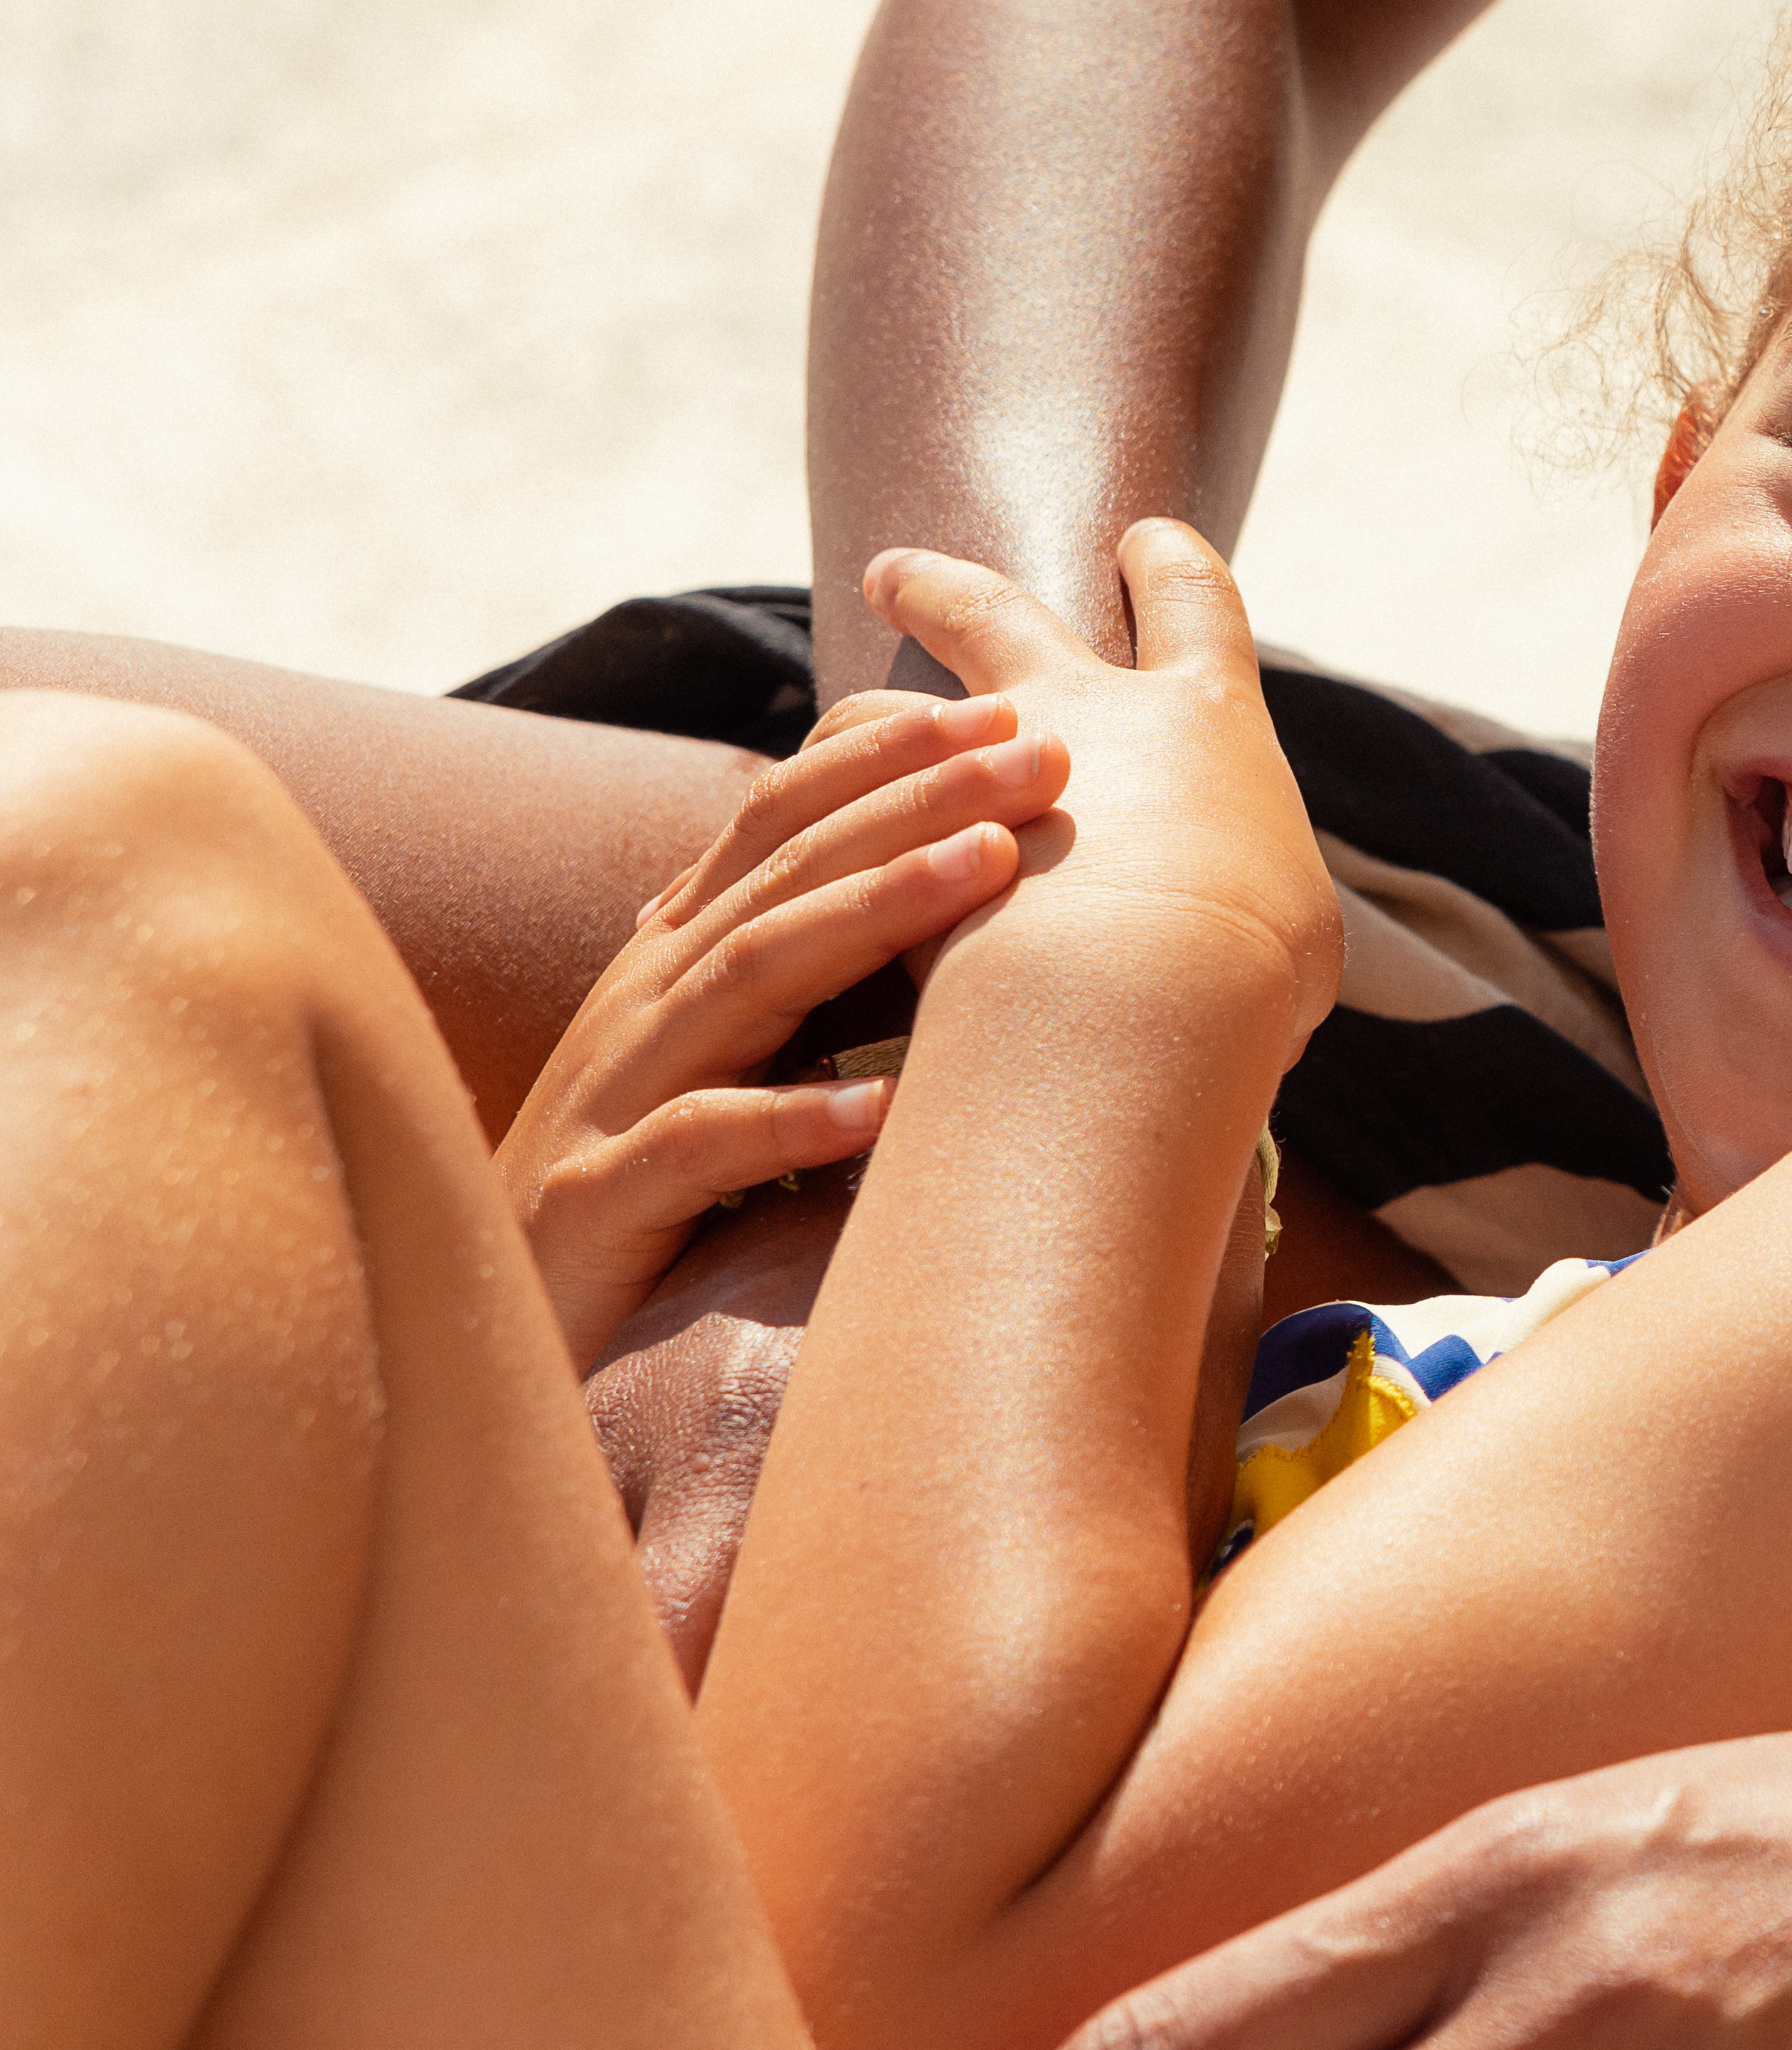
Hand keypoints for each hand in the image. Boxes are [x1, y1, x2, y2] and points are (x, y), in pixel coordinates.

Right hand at [501, 685, 1064, 1354]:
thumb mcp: (734, 1059)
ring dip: (875, 912)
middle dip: (913, 799)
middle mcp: (643, 1005)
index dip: (883, 757)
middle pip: (783, 872)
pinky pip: (694, 1150)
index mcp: (676, 961)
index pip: (776, 820)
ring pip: (748, 978)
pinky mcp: (596, 1207)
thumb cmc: (647, 1194)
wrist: (494, 1337)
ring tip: (992, 866)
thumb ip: (808, 978)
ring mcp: (611, 1100)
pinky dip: (787, 1121)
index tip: (1008, 712)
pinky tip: (882, 1107)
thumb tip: (955, 892)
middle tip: (1039, 751)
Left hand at [863, 527, 1341, 1069]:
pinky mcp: (895, 847)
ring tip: (834, 735)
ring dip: (862, 719)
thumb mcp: (1295, 936)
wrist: (1127, 993)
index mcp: (1204, 718)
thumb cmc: (1246, 965)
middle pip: (999, 614)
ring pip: (885, 711)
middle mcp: (1086, 712)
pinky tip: (797, 854)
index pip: (1198, 608)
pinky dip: (814, 821)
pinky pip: (826, 811)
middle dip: (942, 588)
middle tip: (890, 571)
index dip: (1174, 570)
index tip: (1148, 537)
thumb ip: (1256, 911)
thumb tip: (1233, 937)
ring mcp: (978, 771)